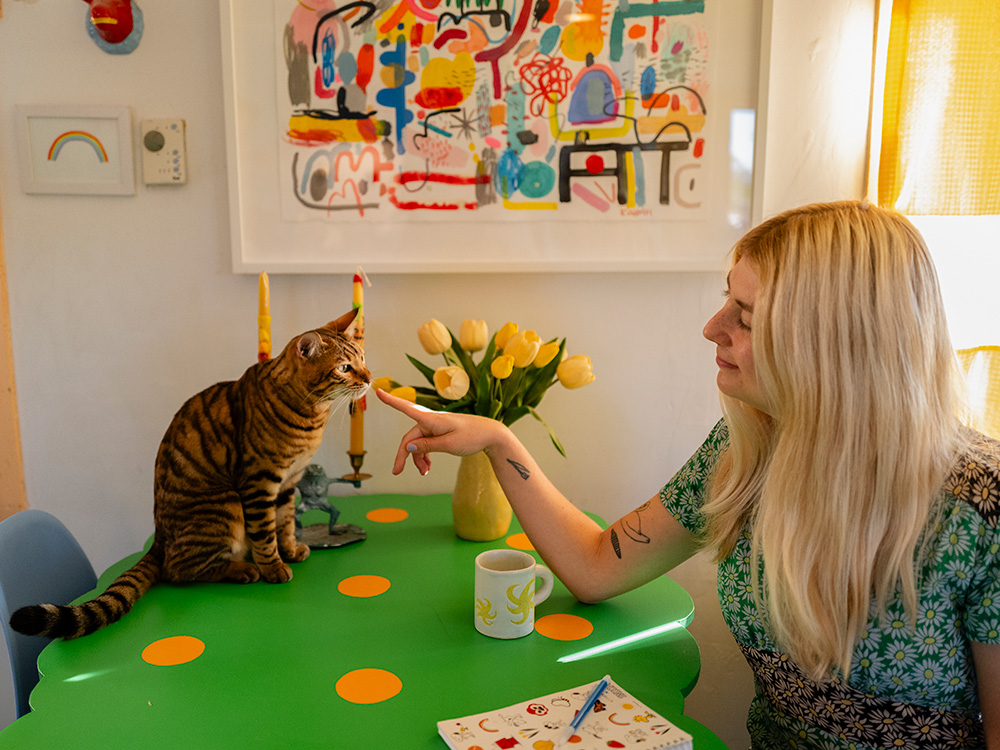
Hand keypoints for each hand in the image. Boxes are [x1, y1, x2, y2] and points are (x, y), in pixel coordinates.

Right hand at [375, 389, 507, 475]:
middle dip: (403, 455)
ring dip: (417, 458)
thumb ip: (427, 446)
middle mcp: (430, 421)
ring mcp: (435, 427)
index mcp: (432, 419)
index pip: (406, 408)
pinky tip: (427, 467)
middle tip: (396, 472)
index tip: (377, 392)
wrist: (491, 435)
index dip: (391, 401)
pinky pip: (425, 444)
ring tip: (424, 472)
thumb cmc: (473, 436)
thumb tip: (407, 447)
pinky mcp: (440, 433)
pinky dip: (424, 456)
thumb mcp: (449, 445)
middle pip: (409, 438)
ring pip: (417, 443)